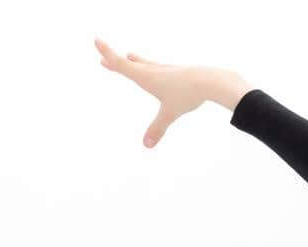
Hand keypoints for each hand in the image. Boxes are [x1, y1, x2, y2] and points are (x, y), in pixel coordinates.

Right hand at [93, 36, 236, 147]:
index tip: (97, 40)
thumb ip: (158, 128)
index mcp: (145, 76)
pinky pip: (161, 68)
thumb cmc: (187, 94)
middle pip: (130, 64)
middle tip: (104, 60)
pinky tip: (160, 69)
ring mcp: (167, 69)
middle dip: (116, 62)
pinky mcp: (179, 71)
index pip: (121, 64)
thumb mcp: (170, 112)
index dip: (108, 53)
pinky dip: (154, 66)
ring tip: (131, 56)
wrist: (210, 80)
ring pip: (147, 63)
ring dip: (136, 61)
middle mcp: (153, 70)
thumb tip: (146, 145)